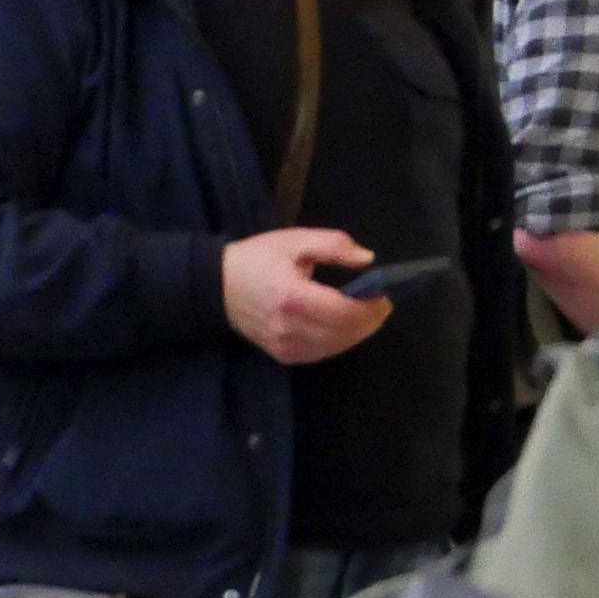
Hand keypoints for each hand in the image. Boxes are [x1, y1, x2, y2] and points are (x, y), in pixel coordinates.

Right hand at [223, 228, 391, 365]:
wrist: (215, 287)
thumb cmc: (256, 259)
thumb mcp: (293, 241)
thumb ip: (333, 245)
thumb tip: (368, 259)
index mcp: (292, 296)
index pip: (345, 312)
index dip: (371, 307)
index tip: (383, 295)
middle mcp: (290, 327)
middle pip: (346, 333)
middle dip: (370, 320)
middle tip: (378, 304)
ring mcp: (287, 346)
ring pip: (338, 346)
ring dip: (357, 332)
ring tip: (362, 313)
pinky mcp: (284, 356)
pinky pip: (324, 352)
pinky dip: (339, 340)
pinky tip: (340, 325)